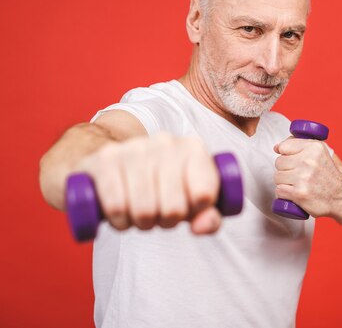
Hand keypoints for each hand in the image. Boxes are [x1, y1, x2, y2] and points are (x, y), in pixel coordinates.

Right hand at [73, 133, 221, 233]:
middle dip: (167, 221)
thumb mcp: (192, 200)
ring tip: (141, 211)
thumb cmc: (162, 185)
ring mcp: (134, 148)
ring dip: (142, 222)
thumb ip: (209, 217)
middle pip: (174, 208)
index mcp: (193, 149)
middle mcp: (165, 142)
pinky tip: (121, 213)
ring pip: (144, 210)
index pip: (205, 194)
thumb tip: (202, 226)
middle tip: (160, 213)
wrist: (112, 162)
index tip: (188, 207)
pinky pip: (116, 206)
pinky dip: (119, 220)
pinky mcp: (104, 160)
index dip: (195, 211)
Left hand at [273, 137, 341, 217]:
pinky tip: (294, 193)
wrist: (341, 197)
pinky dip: (283, 194)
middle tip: (297, 175)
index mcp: (314, 148)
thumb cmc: (328, 175)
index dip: (285, 155)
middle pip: (279, 162)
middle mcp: (308, 161)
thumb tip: (277, 147)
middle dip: (285, 169)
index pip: (284, 146)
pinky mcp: (299, 193)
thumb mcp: (320, 152)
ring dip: (284, 183)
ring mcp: (303, 177)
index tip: (291, 160)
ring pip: (277, 177)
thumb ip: (300, 145)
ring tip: (297, 184)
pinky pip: (279, 191)